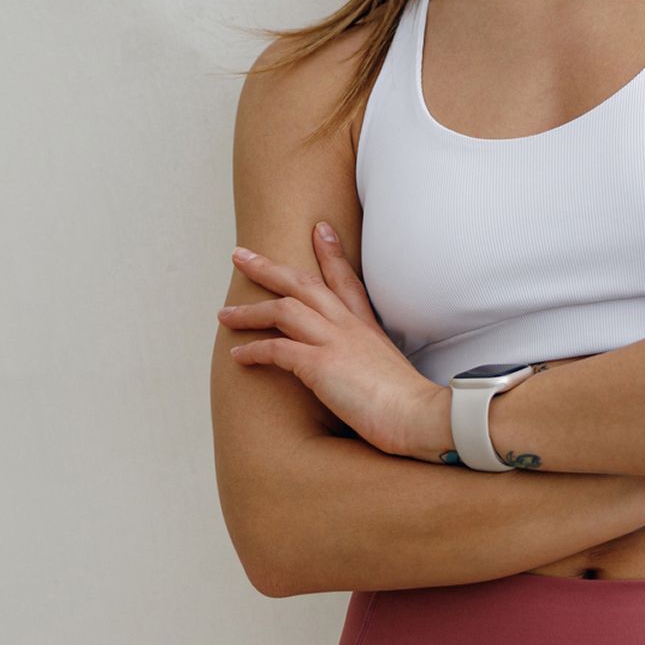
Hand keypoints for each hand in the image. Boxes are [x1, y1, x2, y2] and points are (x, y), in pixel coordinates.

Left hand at [218, 223, 443, 456]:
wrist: (420, 416)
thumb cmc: (411, 406)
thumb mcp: (393, 374)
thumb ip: (374, 367)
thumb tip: (366, 379)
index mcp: (368, 327)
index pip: (346, 280)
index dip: (331, 252)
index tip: (319, 228)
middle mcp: (350, 327)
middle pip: (304, 283)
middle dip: (268, 267)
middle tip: (241, 254)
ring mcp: (335, 342)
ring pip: (283, 309)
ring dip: (249, 311)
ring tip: (224, 313)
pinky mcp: (321, 365)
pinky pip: (277, 349)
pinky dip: (254, 351)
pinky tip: (238, 355)